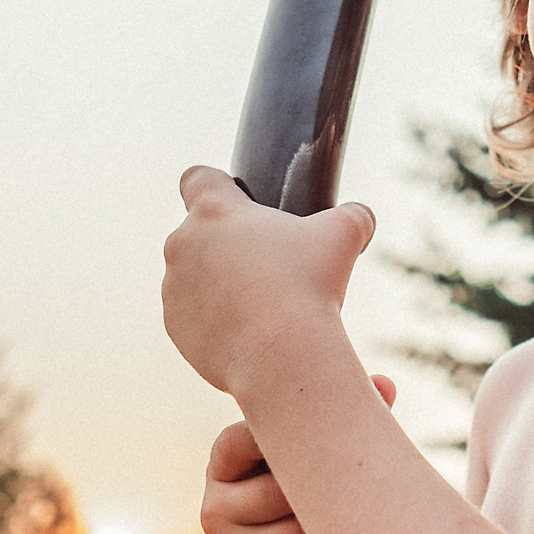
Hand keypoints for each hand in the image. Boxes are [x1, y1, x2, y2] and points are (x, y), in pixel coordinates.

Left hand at [163, 166, 376, 394]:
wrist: (282, 355)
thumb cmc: (309, 286)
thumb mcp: (343, 236)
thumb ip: (351, 216)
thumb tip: (360, 216)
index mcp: (214, 211)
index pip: (197, 178)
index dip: (217, 185)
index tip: (238, 201)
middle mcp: (184, 243)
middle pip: (200, 232)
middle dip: (228, 244)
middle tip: (269, 264)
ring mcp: (173, 287)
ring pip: (194, 276)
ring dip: (219, 283)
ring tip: (261, 303)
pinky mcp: (175, 326)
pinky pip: (193, 315)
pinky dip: (215, 320)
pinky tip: (249, 331)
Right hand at [201, 373, 398, 533]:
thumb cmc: (313, 515)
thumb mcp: (319, 470)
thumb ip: (342, 426)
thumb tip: (386, 383)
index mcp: (223, 467)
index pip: (239, 439)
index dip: (277, 437)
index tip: (314, 442)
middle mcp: (216, 507)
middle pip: (279, 488)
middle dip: (322, 492)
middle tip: (360, 489)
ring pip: (300, 528)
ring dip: (336, 530)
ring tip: (354, 525)